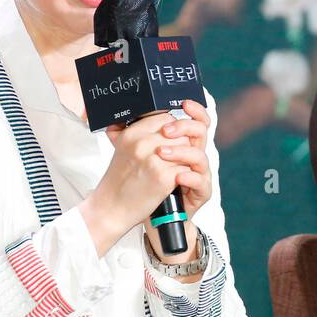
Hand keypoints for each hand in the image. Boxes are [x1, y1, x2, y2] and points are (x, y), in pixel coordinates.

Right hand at [79, 101, 211, 256]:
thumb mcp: (123, 149)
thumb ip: (141, 134)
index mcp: (132, 133)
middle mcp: (142, 143)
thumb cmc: (118, 180)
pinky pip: (186, 167)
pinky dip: (183, 174)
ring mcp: (154, 160)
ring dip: (184, 159)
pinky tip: (173, 179)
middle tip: (172, 158)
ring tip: (173, 168)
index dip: (172, 131)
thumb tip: (165, 123)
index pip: (166, 118)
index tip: (169, 141)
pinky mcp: (164, 177)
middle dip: (180, 145)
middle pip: (179, 134)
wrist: (111, 207)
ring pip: (186, 150)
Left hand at [143, 98, 212, 220]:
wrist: (145, 212)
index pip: (196, 119)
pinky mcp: (200, 191)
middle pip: (201, 132)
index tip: (182, 104)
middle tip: (166, 131)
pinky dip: (189, 177)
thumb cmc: (142, 183)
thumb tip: (115, 118)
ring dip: (182, 152)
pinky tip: (177, 176)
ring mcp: (199, 173)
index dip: (193, 109)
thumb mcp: (137, 155)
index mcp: (182, 142)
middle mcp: (193, 155)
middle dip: (185, 127)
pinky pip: (200, 181)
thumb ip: (134, 136)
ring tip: (162, 154)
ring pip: (200, 156)